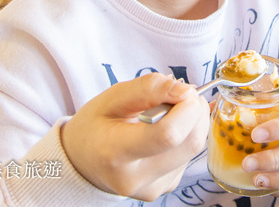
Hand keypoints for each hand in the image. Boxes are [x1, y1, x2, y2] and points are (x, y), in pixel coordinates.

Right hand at [62, 73, 208, 200]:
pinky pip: (188, 158)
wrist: (82, 162)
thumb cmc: (94, 127)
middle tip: (182, 95)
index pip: (168, 134)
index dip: (187, 108)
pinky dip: (186, 137)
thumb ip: (149, 88)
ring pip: (194, 149)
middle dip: (196, 111)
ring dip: (193, 123)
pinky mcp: (164, 189)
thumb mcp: (112, 98)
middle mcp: (136, 177)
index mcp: (116, 152)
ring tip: (170, 112)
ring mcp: (152, 187)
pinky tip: (166, 130)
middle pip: (189, 143)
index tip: (185, 91)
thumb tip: (185, 90)